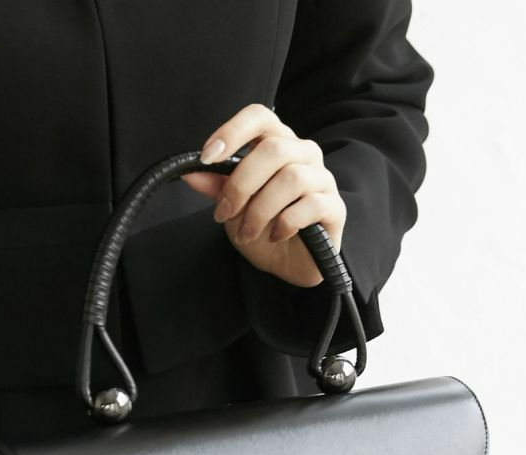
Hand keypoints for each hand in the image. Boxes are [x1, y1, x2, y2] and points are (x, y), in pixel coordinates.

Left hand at [181, 103, 346, 288]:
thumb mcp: (234, 209)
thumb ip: (217, 188)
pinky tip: (275, 236)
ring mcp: (322, 179)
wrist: (289, 265)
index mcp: (278, 144)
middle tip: (224, 213)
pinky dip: (286, 223)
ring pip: (291, 178)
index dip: (232, 131)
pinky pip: (311, 205)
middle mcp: (304, 154)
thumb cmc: (265, 229)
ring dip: (260, 210)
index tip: (207, 157)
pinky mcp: (335, 208)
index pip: (259, 117)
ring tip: (247, 233)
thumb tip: (190, 173)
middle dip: (241, 184)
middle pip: (273, 150)